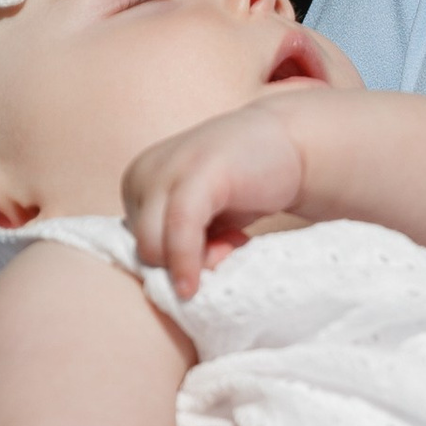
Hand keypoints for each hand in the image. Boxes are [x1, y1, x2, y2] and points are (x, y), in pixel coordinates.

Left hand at [125, 105, 306, 296]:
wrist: (290, 141)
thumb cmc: (245, 184)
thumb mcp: (205, 219)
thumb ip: (182, 245)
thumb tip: (175, 284)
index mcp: (137, 185)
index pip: (134, 247)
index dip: (175, 262)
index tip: (216, 251)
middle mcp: (142, 173)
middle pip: (141, 249)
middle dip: (183, 265)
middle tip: (229, 246)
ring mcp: (168, 169)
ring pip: (152, 245)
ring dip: (193, 263)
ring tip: (234, 241)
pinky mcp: (198, 171)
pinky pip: (180, 228)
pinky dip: (188, 260)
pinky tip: (217, 261)